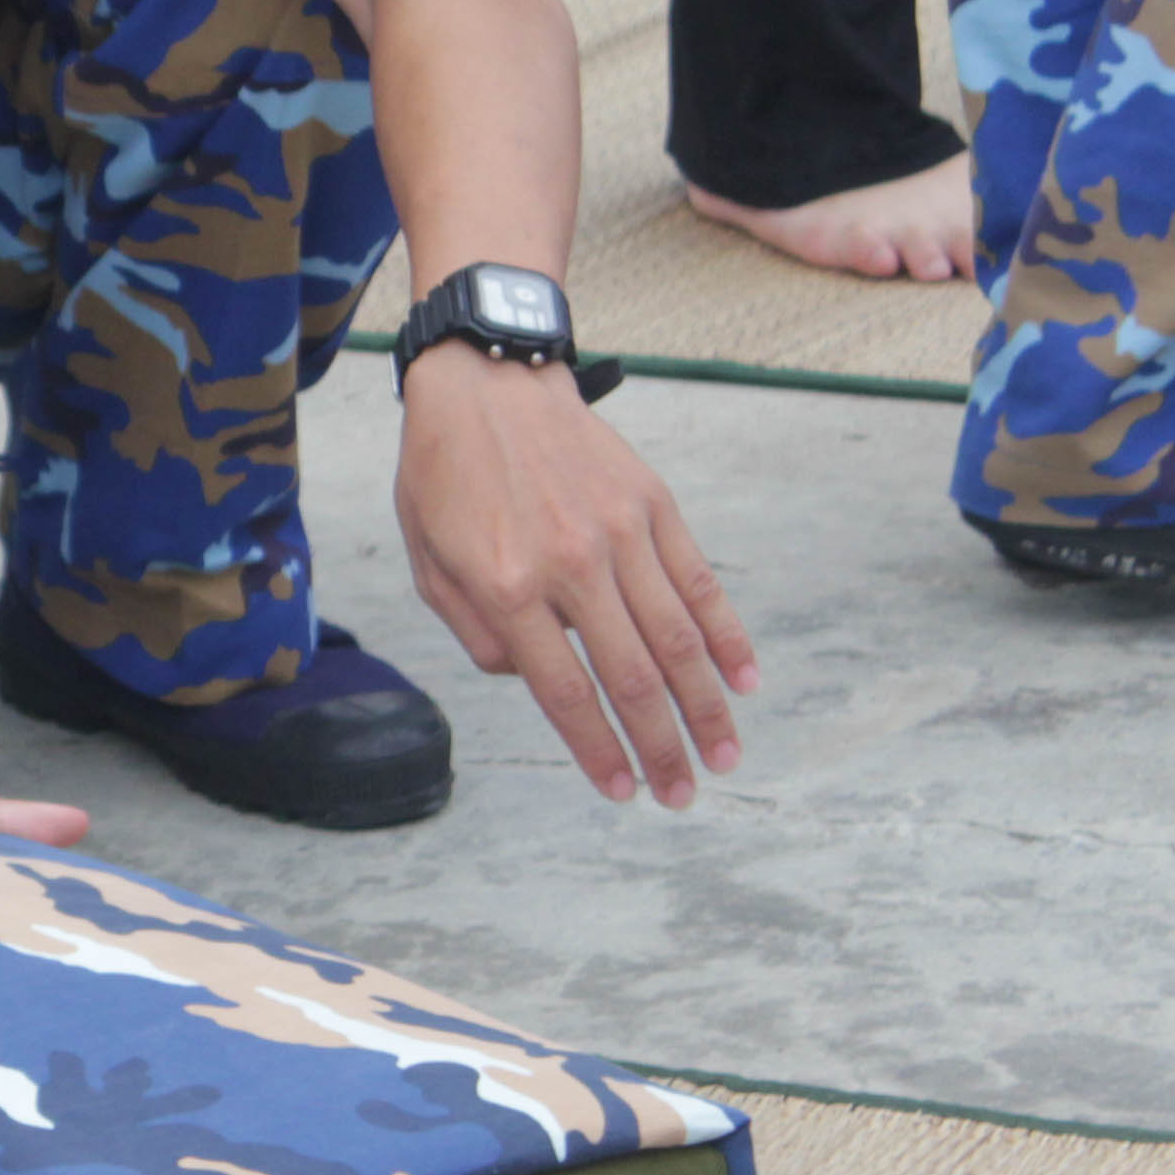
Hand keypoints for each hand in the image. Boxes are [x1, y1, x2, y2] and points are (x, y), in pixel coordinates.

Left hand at [391, 346, 756, 806]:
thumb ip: (477, 633)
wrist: (487, 380)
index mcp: (506, 586)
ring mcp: (619, 532)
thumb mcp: (428, 562)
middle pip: (632, 679)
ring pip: (679, 640)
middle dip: (663, 749)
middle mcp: (570, 564)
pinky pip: (701, 583)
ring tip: (726, 756)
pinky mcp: (653, 505)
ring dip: (708, 709)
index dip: (598, 751)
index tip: (623, 793)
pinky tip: (746, 682)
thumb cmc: (445, 475)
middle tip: (682, 795)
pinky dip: (728, 637)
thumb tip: (531, 682)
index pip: (565, 693)